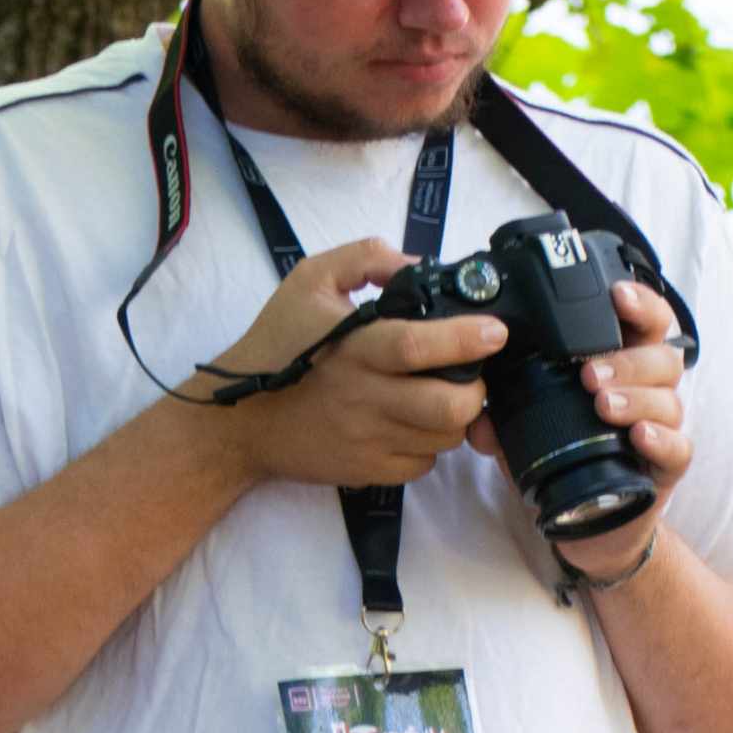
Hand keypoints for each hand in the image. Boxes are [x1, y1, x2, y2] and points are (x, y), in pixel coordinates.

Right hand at [198, 237, 508, 489]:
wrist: (237, 422)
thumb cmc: (277, 343)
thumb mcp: (309, 281)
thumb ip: (365, 259)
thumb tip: (418, 267)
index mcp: (354, 348)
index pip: (417, 346)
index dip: (465, 339)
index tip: (495, 331)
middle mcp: (366, 398)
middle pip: (448, 407)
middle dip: (476, 390)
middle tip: (470, 373)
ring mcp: (369, 441)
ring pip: (444, 438)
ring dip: (455, 416)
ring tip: (440, 394)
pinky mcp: (368, 472)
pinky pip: (423, 464)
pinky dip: (429, 444)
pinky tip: (412, 422)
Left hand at [466, 277, 690, 580]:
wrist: (596, 521)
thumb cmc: (569, 456)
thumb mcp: (528, 430)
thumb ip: (503, 417)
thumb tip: (474, 416)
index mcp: (623, 364)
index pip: (645, 321)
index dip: (638, 302)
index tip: (615, 295)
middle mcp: (650, 390)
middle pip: (662, 356)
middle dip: (627, 359)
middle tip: (589, 373)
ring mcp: (663, 427)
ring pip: (669, 399)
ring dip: (636, 397)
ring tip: (603, 403)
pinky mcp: (668, 466)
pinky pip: (679, 448)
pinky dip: (660, 440)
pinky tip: (638, 436)